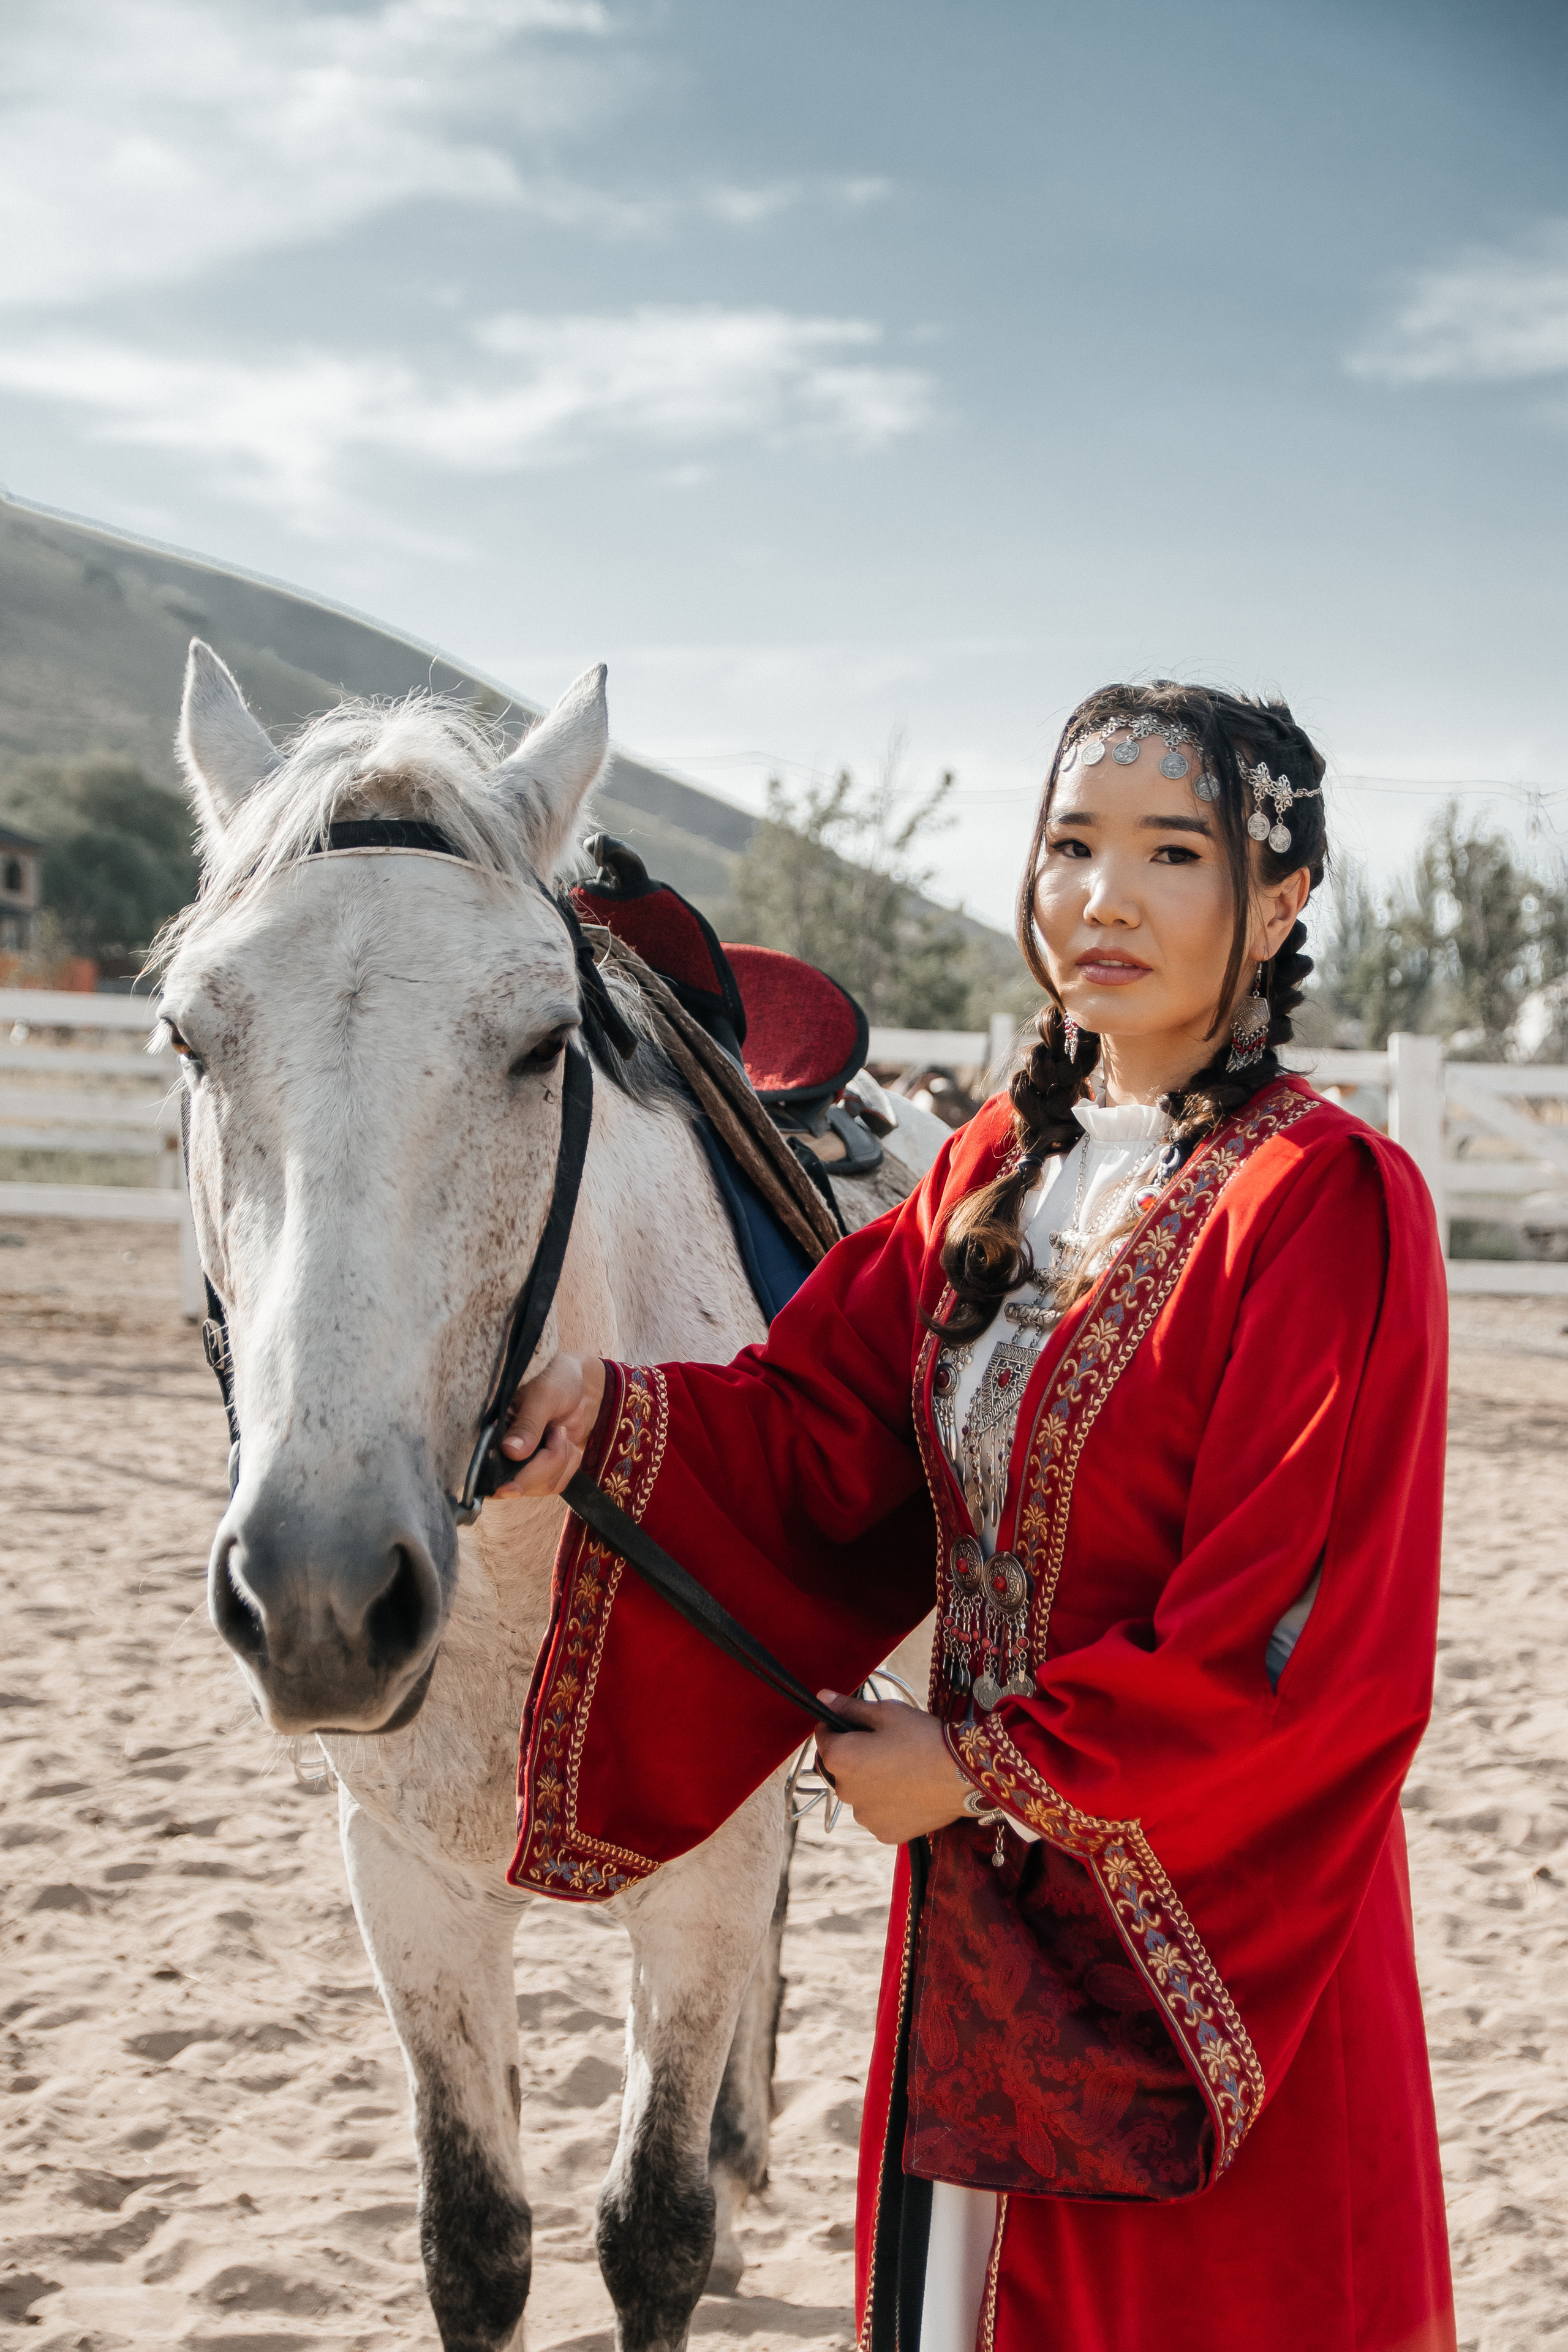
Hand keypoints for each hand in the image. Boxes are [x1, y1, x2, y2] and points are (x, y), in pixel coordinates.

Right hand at [494, 1352, 606, 1496]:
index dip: (504, 1485)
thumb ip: (528, 1424)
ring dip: (562, 1458)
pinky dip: (570, 1461)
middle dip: (550, 1460)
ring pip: (546, 1486)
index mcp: (492, 1435)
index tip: (512, 1488)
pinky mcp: (543, 1466)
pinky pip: (561, 1481)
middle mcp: (504, 1455)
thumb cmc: (551, 1377)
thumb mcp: (541, 1396)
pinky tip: (565, 1439)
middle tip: (556, 1429)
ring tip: (559, 1430)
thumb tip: (511, 1452)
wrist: (571, 1378)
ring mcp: (524, 1463)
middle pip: (524, 1486)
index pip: (490, 1475)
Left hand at [813, 1691, 972, 1844]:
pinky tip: (909, 1791)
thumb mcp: (886, 1712)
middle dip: (857, 1756)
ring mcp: (864, 1817)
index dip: (839, 1726)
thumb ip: (850, 1707)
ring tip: (903, 1770)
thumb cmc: (923, 1738)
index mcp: (839, 1759)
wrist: (963, 1776)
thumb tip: (822, 1698)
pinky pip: (878, 1814)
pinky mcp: (884, 1833)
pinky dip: (887, 1804)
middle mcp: (844, 1792)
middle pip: (842, 1768)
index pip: (824, 1738)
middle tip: (889, 1746)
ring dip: (871, 1783)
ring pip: (861, 1793)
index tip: (861, 1724)